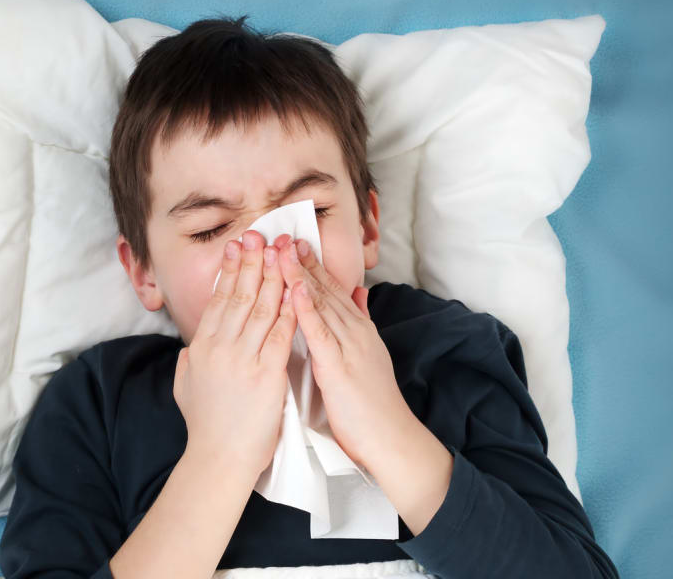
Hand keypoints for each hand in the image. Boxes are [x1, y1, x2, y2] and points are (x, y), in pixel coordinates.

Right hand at [174, 230, 295, 481]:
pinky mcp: (266, 374)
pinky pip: (280, 333)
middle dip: (251, 262)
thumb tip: (189, 347)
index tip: (239, 248)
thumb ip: (188, 363)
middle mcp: (220, 347)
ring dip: (272, 276)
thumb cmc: (205, 427)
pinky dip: (289, 309)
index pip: (218, 300)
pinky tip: (297, 290)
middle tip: (260, 234)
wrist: (219, 458)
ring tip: (279, 251)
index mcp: (202, 347)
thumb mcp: (184, 387)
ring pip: (260, 308)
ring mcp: (242, 359)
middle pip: (238, 295)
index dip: (230, 271)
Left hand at [274, 237, 415, 469]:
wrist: (390, 439)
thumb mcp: (367, 357)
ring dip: (301, 276)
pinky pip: (321, 333)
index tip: (293, 243)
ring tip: (281, 250)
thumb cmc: (371, 406)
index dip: (312, 266)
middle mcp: (356, 332)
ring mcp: (350, 347)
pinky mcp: (340, 367)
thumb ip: (360, 324)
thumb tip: (359, 294)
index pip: (332, 292)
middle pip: (326, 290)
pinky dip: (307, 310)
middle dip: (303, 261)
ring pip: (322, 304)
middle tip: (281, 234)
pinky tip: (294, 290)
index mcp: (358, 332)